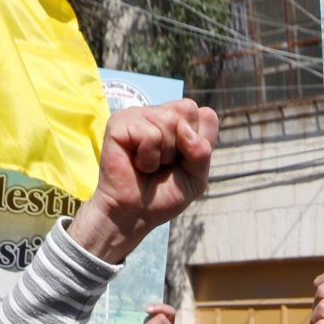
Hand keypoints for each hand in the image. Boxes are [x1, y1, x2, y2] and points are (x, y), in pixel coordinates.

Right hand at [69, 99, 217, 265]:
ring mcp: (137, 114)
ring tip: (149, 165)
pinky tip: (137, 163)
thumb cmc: (163, 195)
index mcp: (177, 120)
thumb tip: (184, 128)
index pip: (204, 114)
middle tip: (165, 162)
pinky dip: (148, 157)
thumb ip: (202, 151)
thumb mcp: (196, 177)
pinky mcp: (119, 123)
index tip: (182, 161)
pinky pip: (149, 134)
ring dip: (164, 154)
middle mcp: (157, 112)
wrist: (135, 214)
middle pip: (187, 108)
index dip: (199, 142)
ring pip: (169, 120)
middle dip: (183, 145)